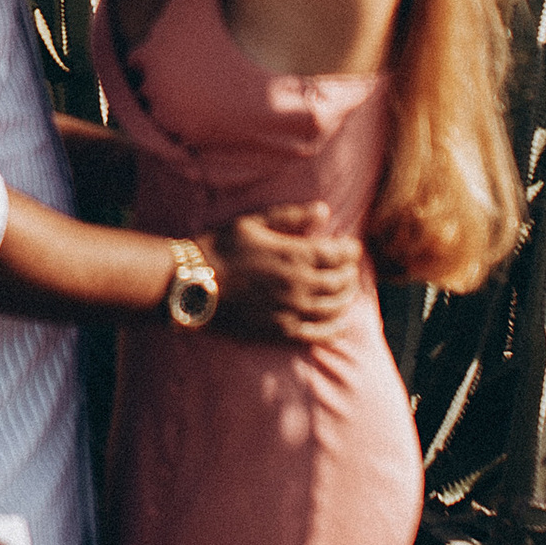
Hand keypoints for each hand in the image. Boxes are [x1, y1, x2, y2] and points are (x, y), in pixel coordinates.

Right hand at [207, 202, 362, 345]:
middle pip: (341, 281)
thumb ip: (291, 216)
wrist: (194, 284)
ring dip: (347, 298)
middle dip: (351, 272)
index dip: (351, 249)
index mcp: (294, 255)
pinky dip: (336, 328)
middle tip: (350, 267)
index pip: (339, 254)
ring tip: (348, 290)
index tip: (351, 246)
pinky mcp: (282, 331)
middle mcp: (299, 285)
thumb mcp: (254, 222)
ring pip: (335, 307)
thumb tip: (324, 210)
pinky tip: (341, 323)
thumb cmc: (221, 247)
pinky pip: (320, 334)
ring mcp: (292, 310)